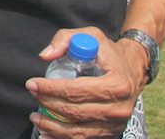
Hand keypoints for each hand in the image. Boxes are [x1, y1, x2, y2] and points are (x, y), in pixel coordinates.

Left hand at [25, 27, 143, 137]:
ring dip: (53, 126)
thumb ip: (65, 39)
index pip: (76, 90)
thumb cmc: (108, 53)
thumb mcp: (90, 35)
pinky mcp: (111, 132)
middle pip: (76, 112)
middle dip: (48, 104)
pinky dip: (63, 138)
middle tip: (32, 95)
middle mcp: (119, 108)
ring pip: (78, 130)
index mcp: (117, 84)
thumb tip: (45, 55)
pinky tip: (46, 134)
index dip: (50, 89)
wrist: (133, 70)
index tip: (32, 84)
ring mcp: (116, 123)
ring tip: (35, 117)